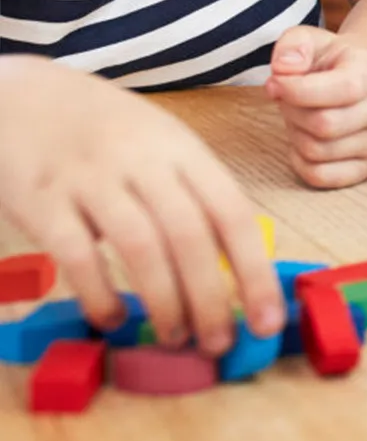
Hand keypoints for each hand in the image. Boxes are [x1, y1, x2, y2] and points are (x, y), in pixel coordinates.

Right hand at [0, 61, 283, 354]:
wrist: (23, 96)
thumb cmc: (105, 128)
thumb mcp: (161, 143)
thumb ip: (193, 192)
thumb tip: (234, 264)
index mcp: (183, 148)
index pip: (232, 214)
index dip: (255, 271)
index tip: (268, 320)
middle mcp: (143, 161)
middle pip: (191, 236)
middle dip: (213, 298)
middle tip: (221, 343)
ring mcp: (92, 179)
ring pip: (142, 248)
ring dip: (165, 302)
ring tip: (177, 337)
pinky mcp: (44, 200)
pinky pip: (78, 256)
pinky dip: (100, 295)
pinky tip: (114, 320)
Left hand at [265, 27, 366, 188]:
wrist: (358, 82)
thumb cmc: (329, 63)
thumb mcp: (311, 41)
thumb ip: (294, 44)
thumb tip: (284, 69)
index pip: (343, 89)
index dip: (300, 90)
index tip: (274, 83)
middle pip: (326, 124)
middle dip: (293, 112)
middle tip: (286, 100)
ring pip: (319, 151)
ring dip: (295, 135)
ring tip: (299, 117)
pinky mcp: (365, 167)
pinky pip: (320, 176)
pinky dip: (299, 161)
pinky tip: (303, 140)